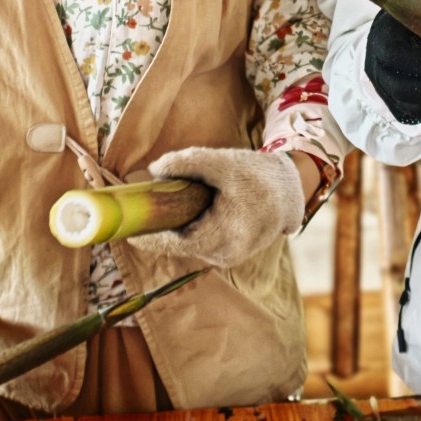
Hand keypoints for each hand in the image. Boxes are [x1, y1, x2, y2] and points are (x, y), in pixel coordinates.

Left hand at [133, 147, 305, 268]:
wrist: (291, 190)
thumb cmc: (258, 176)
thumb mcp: (222, 162)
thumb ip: (187, 163)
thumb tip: (153, 171)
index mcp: (225, 236)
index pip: (176, 244)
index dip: (151, 240)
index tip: (129, 233)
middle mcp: (227, 254)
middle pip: (182, 245)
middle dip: (164, 228)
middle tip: (144, 211)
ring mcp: (231, 257)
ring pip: (192, 245)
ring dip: (178, 228)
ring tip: (165, 209)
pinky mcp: (233, 253)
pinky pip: (204, 243)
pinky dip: (193, 230)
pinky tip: (187, 213)